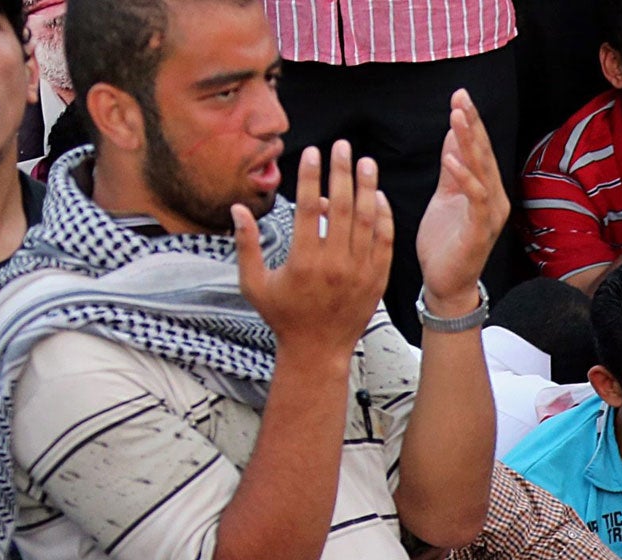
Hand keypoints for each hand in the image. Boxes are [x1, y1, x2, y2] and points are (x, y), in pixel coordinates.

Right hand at [237, 142, 392, 357]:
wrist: (318, 351)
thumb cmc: (282, 316)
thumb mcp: (253, 283)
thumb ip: (245, 245)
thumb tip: (236, 208)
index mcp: (303, 261)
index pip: (308, 208)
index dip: (311, 177)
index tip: (313, 152)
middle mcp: (334, 265)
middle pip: (342, 207)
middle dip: (342, 172)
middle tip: (343, 146)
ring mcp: (359, 273)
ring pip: (367, 222)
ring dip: (368, 189)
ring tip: (366, 162)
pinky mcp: (376, 281)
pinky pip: (384, 244)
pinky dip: (384, 219)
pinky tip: (379, 198)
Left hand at [415, 90, 510, 312]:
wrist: (445, 283)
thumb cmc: (445, 242)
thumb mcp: (445, 195)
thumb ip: (452, 167)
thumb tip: (452, 134)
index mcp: (487, 190)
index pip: (480, 150)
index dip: (471, 122)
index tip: (459, 96)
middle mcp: (494, 200)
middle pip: (484, 155)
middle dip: (472, 125)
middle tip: (461, 98)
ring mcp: (490, 216)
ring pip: (482, 172)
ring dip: (469, 144)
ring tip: (455, 118)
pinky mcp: (481, 232)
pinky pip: (476, 200)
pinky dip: (465, 178)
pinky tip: (451, 160)